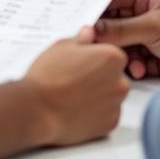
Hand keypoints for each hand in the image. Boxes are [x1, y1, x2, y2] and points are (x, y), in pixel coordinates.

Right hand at [24, 27, 129, 145]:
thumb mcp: (62, 46)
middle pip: (115, 75)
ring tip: (74, 94)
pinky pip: (107, 114)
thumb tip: (89, 33)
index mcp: (112, 57)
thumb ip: (81, 39)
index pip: (112, 53)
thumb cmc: (49, 76)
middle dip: (100, 75)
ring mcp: (116, 105)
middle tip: (75, 77)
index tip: (82, 60)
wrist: (38, 110)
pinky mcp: (109, 125)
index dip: (96, 56)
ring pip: (111, 95)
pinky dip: (96, 112)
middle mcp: (121, 82)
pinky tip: (77, 108)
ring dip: (99, 94)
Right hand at [93, 0, 159, 78]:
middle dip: (109, 36)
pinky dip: (134, 67)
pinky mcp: (154, 58)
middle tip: (97, 44)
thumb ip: (121, 28)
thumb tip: (94, 28)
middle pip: (117, 24)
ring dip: (123, 54)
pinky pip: (134, 61)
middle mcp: (148, 16)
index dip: (99, 8)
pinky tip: (139, 70)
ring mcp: (151, 38)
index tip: (83, 18)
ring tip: (126, 60)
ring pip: (124, 45)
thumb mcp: (153, 26)